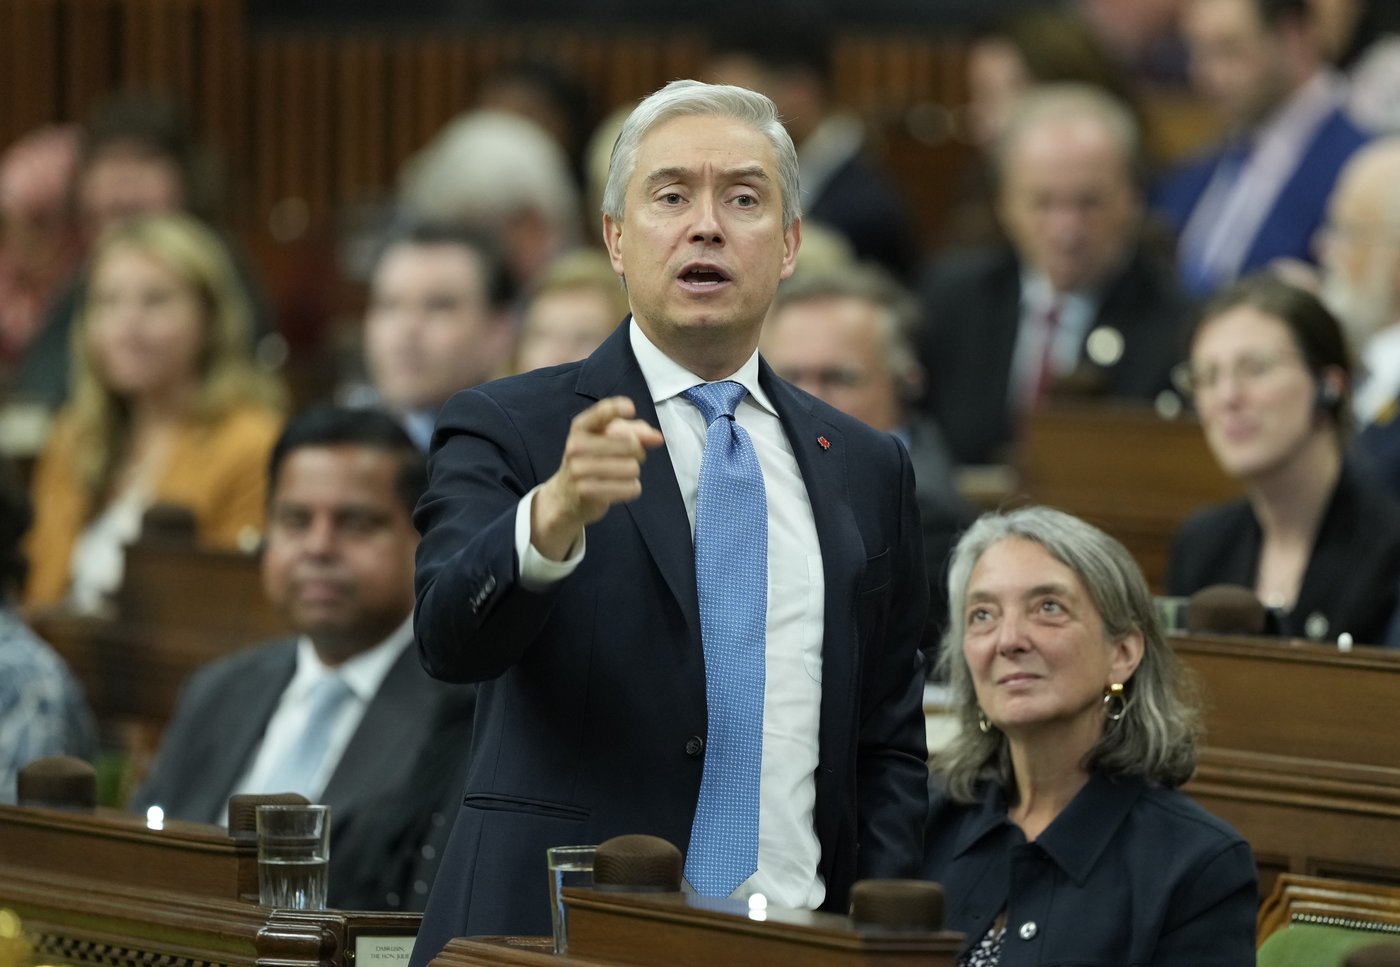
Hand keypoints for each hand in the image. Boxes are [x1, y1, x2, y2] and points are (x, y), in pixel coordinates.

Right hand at [531, 396, 663, 560]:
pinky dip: (630, 489)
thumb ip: (633, 433)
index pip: (601, 413)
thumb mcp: (605, 441)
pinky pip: (630, 488)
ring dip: (633, 474)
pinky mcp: (588, 492)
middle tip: (627, 459)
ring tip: (618, 476)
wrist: (566, 497)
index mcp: (580, 428)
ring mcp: (579, 469)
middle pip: (630, 444)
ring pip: (632, 468)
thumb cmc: (591, 463)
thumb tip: (656, 437)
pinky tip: (617, 489)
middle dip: (638, 453)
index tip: (630, 409)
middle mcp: (576, 446)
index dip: (617, 408)